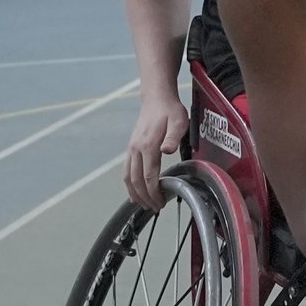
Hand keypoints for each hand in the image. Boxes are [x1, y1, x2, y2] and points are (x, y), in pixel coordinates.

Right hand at [124, 95, 188, 210]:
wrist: (156, 98)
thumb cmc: (170, 110)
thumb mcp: (178, 121)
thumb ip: (173, 137)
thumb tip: (167, 150)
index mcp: (147, 145)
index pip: (148, 176)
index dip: (153, 192)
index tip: (160, 202)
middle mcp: (136, 149)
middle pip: (136, 180)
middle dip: (144, 197)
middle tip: (154, 208)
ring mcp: (132, 148)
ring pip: (128, 176)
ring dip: (134, 193)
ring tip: (143, 204)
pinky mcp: (131, 147)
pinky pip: (127, 170)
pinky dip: (129, 183)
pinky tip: (134, 190)